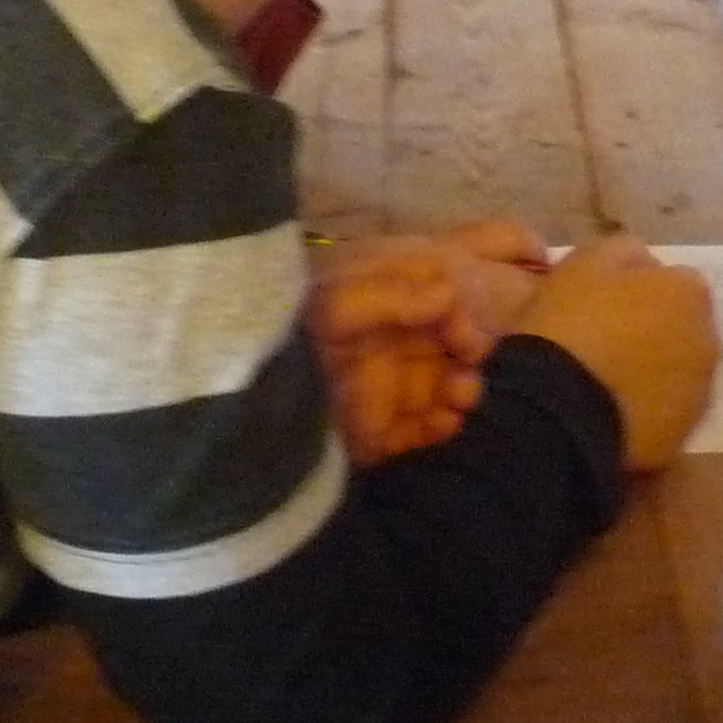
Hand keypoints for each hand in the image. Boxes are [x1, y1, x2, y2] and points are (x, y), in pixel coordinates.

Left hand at [304, 224, 538, 467]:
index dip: (463, 312)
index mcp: (380, 300)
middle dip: (471, 353)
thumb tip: (449, 292)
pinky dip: (442, 426)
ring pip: (448, 384)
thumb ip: (394, 296)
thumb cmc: (293, 338)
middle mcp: (391, 339)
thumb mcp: (336, 305)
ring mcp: (389, 386)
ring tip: (455, 400)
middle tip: (466, 366)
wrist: (251, 407)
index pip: (440, 295)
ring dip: (463, 390)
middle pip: (453, 341)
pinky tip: (440, 424)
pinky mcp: (385, 430)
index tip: (467, 336)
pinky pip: (428, 428)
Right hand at [510, 232, 715, 468]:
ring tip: (610, 381)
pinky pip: (668, 412)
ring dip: (657, 371)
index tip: (609, 303)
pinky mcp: (683, 434)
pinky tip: (613, 410)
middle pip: (684, 328)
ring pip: (680, 372)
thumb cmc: (569, 323)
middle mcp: (708, 341)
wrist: (557, 408)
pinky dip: (649, 409)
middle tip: (610, 342)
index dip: (642, 291)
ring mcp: (700, 392)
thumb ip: (624, 250)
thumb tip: (644, 260)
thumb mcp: (584, 262)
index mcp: (689, 293)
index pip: (675, 282)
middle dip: (658, 331)